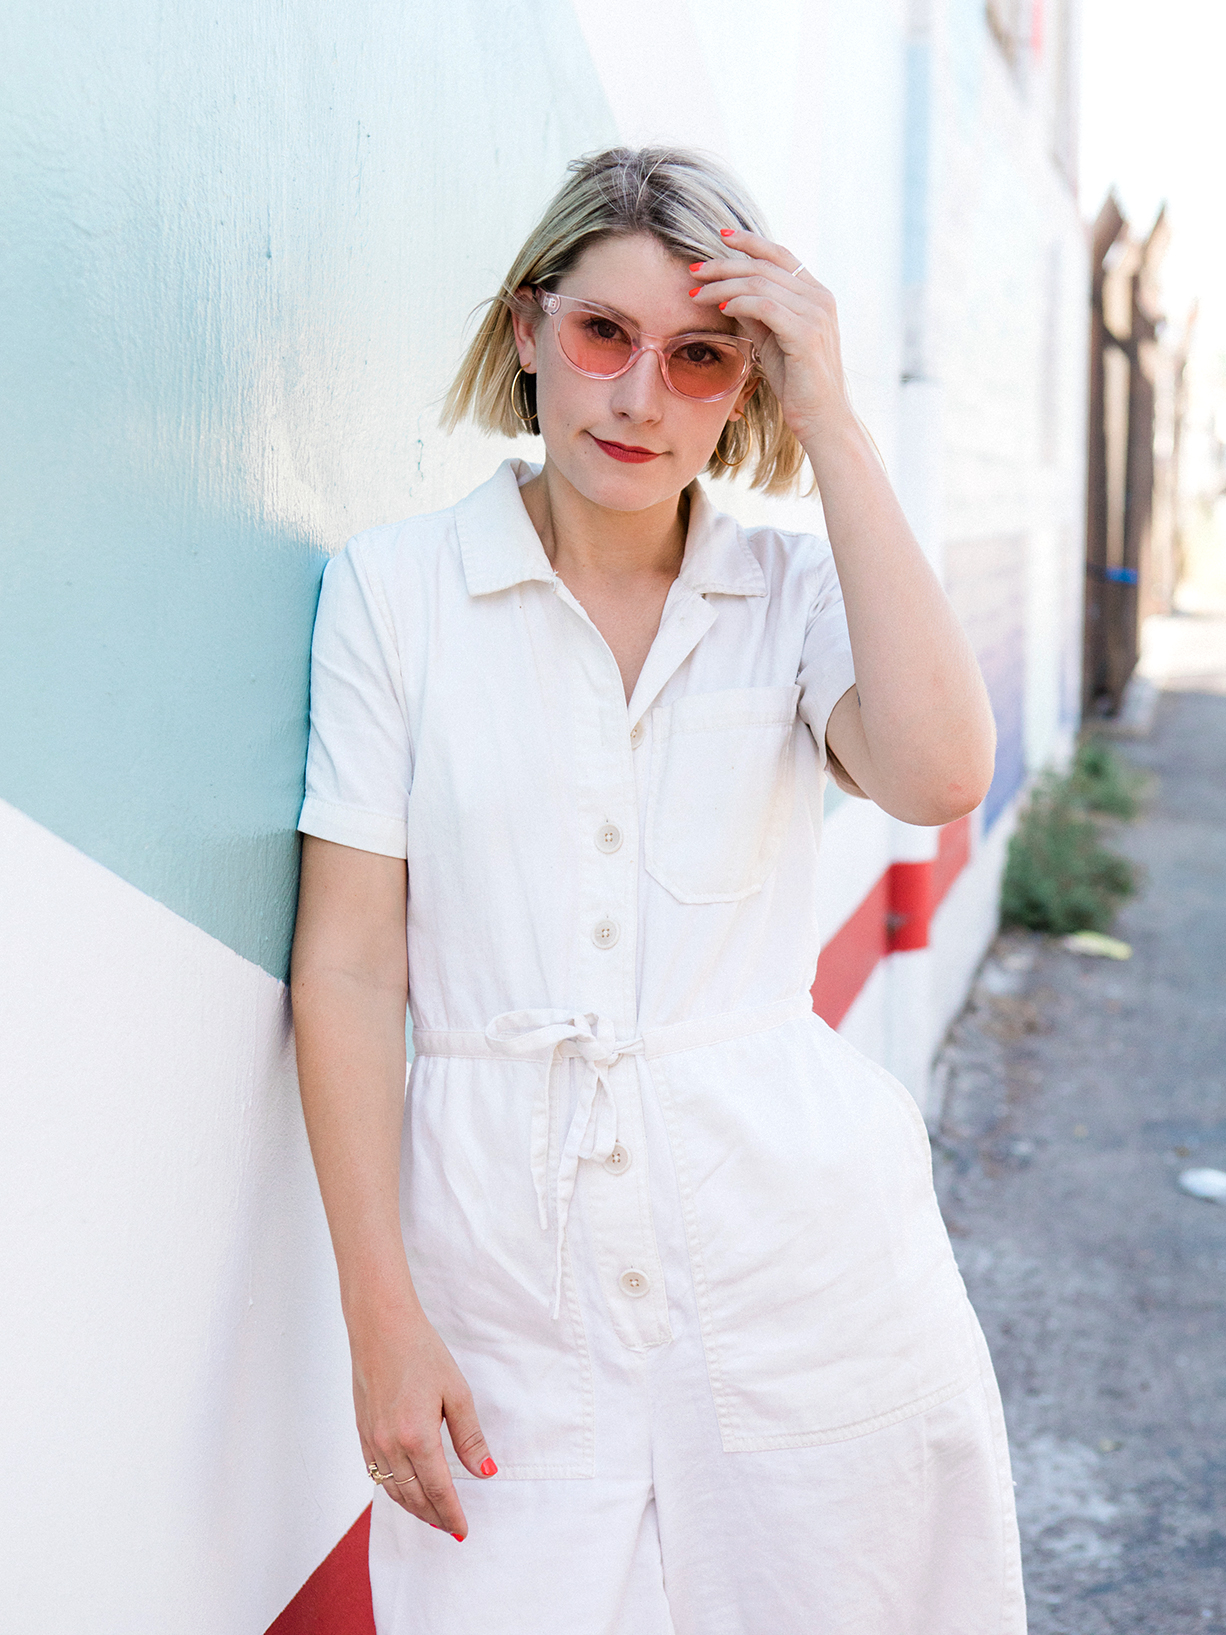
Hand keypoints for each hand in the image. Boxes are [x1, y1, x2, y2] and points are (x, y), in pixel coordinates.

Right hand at [353, 1310, 496, 1539]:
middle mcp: (390, 1445)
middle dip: (434, 1517)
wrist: (380, 1326)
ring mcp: (372, 1441)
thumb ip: (469, 1437)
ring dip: (413, 1508)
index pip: (439, 1491)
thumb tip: (485, 1472)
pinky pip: (376, 1474)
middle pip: (414, 1497)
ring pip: (393, 1490)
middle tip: (450, 1528)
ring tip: (432, 1515)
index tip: (463, 1531)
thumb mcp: (455, 1391)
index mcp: (417, 1437)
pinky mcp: (362, 1433)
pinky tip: (405, 1490)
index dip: (452, 1514)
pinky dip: (393, 1490)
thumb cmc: (421, 1352)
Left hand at [688, 229, 852, 447]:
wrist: (821, 418)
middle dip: (724, 265)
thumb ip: (757, 315)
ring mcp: (816, 314)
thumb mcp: (772, 341)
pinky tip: (722, 308)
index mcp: (816, 294)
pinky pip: (766, 307)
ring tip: (698, 294)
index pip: (780, 255)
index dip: (750, 242)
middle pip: (764, 266)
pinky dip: (740, 303)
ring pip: (761, 284)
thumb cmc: (797, 383)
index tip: (720, 237)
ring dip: (723, 286)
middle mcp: (819, 298)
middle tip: (694, 271)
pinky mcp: (806, 334)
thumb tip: (728, 293)